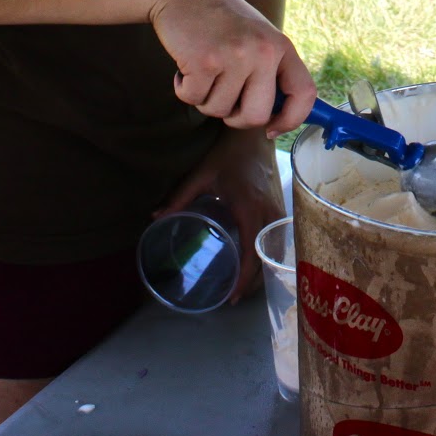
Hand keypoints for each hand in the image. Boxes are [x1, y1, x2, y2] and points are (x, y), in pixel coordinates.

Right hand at [148, 0, 315, 134]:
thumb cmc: (220, 19)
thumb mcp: (257, 37)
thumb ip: (269, 72)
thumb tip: (276, 119)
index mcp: (280, 46)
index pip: (304, 93)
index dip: (292, 119)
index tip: (272, 128)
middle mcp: (262, 51)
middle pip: (256, 116)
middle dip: (235, 118)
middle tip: (223, 97)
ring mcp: (234, 55)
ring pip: (219, 111)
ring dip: (205, 99)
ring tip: (203, 70)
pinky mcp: (203, 61)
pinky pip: (193, 99)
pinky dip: (184, 89)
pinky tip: (185, 66)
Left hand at [155, 128, 283, 301]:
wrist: (253, 138)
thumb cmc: (226, 156)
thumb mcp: (201, 175)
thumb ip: (179, 197)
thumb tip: (155, 217)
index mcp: (249, 209)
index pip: (252, 253)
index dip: (244, 278)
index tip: (232, 296)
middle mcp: (268, 214)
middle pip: (267, 258)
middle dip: (253, 282)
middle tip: (234, 297)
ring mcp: (278, 211)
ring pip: (276, 251)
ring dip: (263, 271)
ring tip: (244, 285)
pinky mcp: (280, 208)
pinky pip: (279, 240)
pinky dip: (270, 256)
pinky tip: (257, 263)